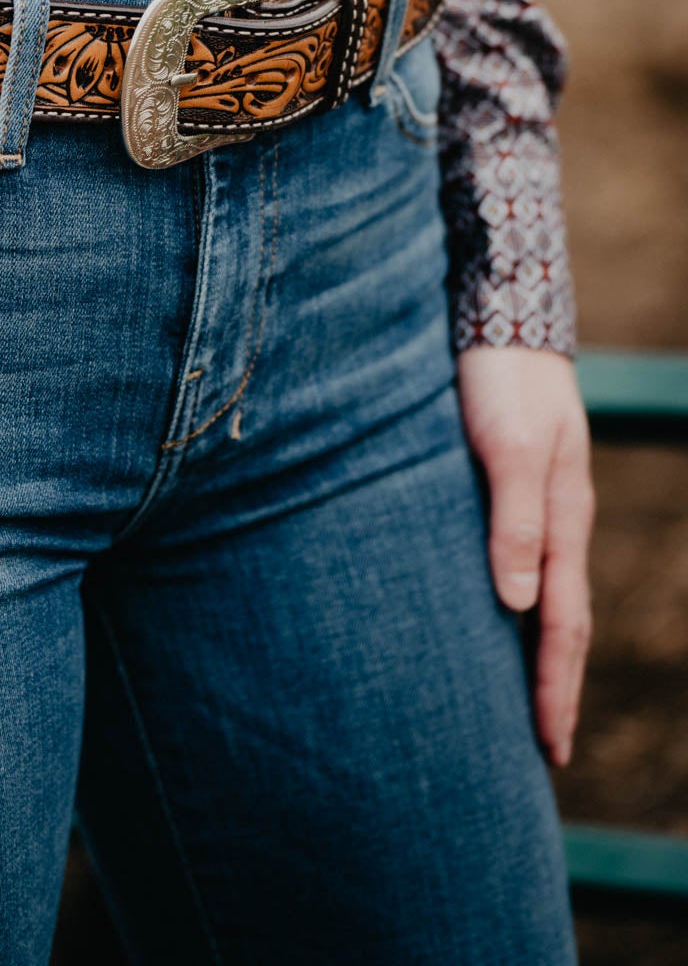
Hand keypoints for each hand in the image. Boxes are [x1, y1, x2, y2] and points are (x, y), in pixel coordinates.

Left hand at [457, 345, 593, 767]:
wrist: (499, 306)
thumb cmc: (499, 375)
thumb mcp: (507, 444)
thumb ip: (514, 520)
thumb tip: (516, 605)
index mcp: (561, 518)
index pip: (562, 624)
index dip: (554, 689)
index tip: (551, 750)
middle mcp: (555, 517)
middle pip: (561, 619)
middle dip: (555, 686)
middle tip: (546, 752)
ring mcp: (537, 499)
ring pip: (543, 593)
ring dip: (538, 651)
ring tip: (522, 699)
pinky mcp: (509, 480)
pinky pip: (521, 558)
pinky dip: (517, 604)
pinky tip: (497, 613)